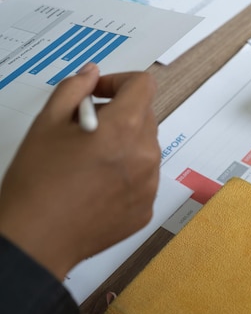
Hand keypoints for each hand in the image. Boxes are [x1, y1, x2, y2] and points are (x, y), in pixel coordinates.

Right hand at [0, 63, 159, 279]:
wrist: (36, 239)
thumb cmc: (36, 183)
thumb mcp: (46, 123)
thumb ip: (73, 90)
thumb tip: (92, 74)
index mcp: (125, 128)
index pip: (143, 85)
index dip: (119, 82)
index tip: (99, 94)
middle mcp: (146, 154)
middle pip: (145, 117)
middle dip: (119, 114)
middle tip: (85, 128)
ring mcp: (150, 184)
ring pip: (145, 148)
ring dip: (123, 144)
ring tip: (88, 160)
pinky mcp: (147, 208)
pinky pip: (143, 178)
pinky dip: (125, 174)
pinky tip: (96, 186)